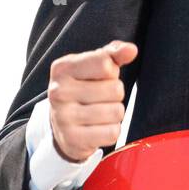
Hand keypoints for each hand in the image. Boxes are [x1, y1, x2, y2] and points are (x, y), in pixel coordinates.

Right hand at [48, 41, 136, 162]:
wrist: (61, 125)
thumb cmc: (84, 87)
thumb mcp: (94, 65)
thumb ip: (114, 53)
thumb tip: (130, 50)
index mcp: (63, 68)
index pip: (106, 64)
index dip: (112, 72)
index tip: (102, 76)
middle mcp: (58, 91)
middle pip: (116, 89)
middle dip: (116, 94)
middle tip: (100, 98)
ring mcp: (63, 117)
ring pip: (116, 112)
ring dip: (115, 113)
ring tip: (99, 112)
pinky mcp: (72, 139)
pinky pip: (112, 133)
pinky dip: (111, 131)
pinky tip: (97, 128)